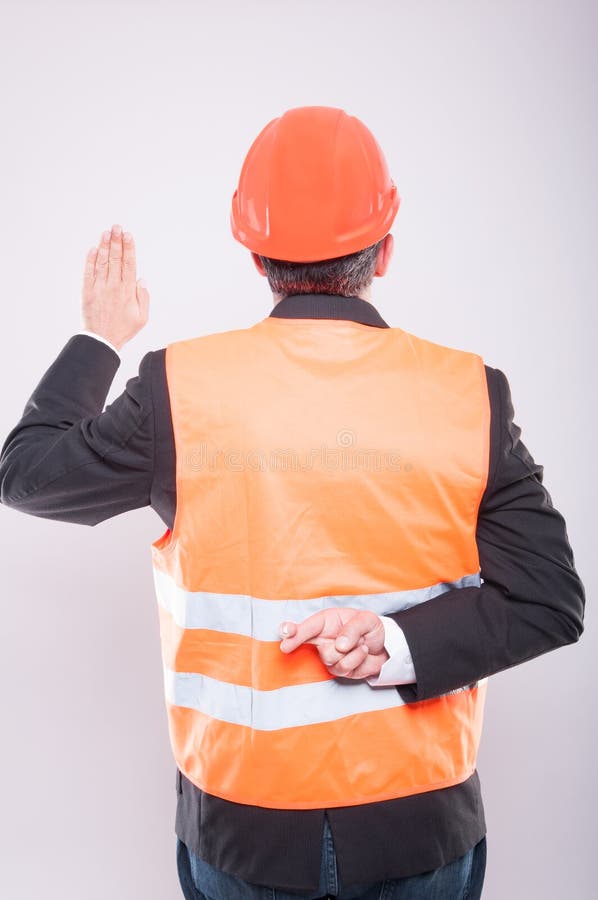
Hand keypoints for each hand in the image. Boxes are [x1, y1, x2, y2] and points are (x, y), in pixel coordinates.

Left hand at [81, 224, 148, 350]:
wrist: (102, 340)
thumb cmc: (123, 329)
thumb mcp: (142, 318)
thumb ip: (144, 297)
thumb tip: (141, 279)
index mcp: (128, 291)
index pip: (129, 264)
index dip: (129, 248)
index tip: (128, 235)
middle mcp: (113, 286)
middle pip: (115, 258)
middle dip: (117, 241)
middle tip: (117, 227)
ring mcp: (99, 287)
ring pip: (102, 262)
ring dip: (104, 246)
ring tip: (107, 232)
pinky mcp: (87, 291)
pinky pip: (88, 272)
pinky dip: (90, 259)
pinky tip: (93, 248)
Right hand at [279, 607, 389, 679]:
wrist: (385, 647)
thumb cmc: (371, 628)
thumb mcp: (367, 620)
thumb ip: (352, 629)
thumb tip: (339, 645)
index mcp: (327, 621)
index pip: (308, 625)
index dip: (294, 630)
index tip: (285, 634)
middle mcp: (324, 637)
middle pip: (306, 642)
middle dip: (294, 642)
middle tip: (285, 646)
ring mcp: (328, 654)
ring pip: (328, 657)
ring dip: (350, 651)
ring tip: (361, 642)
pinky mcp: (337, 669)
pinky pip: (343, 667)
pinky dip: (357, 659)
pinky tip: (363, 652)